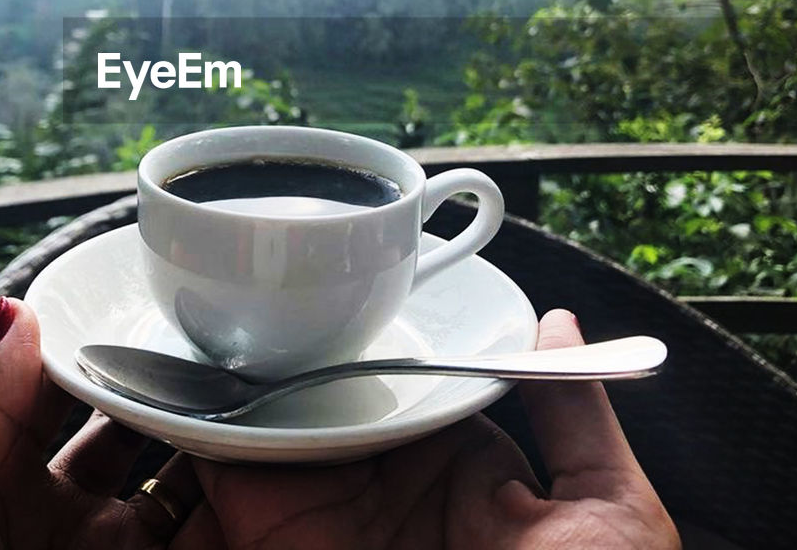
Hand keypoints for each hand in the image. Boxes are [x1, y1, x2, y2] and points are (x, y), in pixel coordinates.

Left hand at [0, 297, 223, 549]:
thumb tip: (13, 320)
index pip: (45, 390)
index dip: (86, 345)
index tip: (132, 306)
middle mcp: (51, 513)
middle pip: (118, 424)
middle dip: (156, 382)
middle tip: (202, 343)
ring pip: (168, 473)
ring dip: (200, 433)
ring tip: (235, 390)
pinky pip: (196, 528)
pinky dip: (223, 491)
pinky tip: (245, 457)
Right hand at [194, 308, 679, 549]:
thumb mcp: (605, 508)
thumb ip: (574, 414)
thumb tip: (556, 322)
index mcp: (466, 466)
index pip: (414, 382)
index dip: (379, 332)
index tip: (344, 273)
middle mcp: (393, 483)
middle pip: (337, 394)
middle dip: (301, 344)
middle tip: (262, 276)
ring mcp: (333, 512)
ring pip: (279, 425)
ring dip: (246, 377)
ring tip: (212, 310)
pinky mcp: (278, 536)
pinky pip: (234, 474)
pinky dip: (206, 431)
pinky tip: (191, 378)